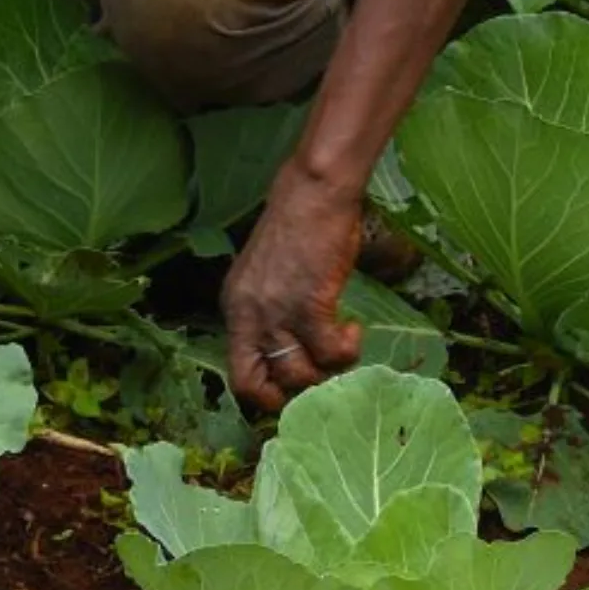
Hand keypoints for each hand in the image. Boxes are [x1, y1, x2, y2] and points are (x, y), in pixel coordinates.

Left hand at [222, 161, 364, 413]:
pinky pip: (330, 353)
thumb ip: (269, 314)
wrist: (313, 194)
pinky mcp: (308, 306)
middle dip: (299, 388)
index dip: (267, 395)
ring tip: (342, 343)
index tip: (295, 387)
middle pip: (264, 385)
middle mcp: (247, 315)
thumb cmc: (297, 228)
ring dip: (327, 368)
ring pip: (300, 375)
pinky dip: (347, 348)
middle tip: (324, 368)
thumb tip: (292, 356)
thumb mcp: (267, 277)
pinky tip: (354, 329)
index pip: (239, 377)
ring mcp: (275, 313)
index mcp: (234, 308)